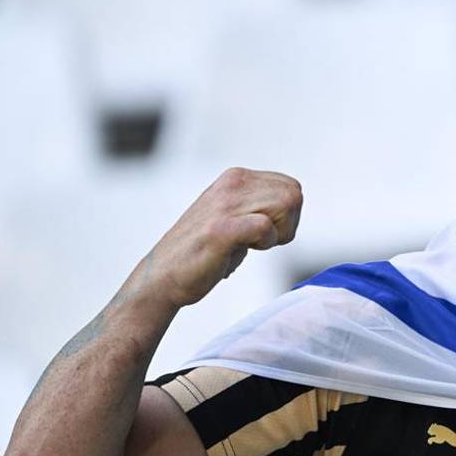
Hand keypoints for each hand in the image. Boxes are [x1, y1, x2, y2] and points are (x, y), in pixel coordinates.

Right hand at [145, 168, 302, 307]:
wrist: (162, 276)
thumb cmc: (202, 253)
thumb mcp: (234, 217)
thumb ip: (259, 206)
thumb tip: (291, 205)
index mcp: (236, 178)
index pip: (290, 187)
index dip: (288, 216)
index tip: (265, 232)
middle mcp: (232, 184)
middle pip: (293, 195)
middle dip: (287, 224)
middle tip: (261, 241)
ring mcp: (226, 205)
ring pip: (285, 205)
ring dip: (277, 233)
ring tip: (250, 245)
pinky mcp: (221, 228)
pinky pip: (265, 227)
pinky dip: (265, 242)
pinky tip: (244, 250)